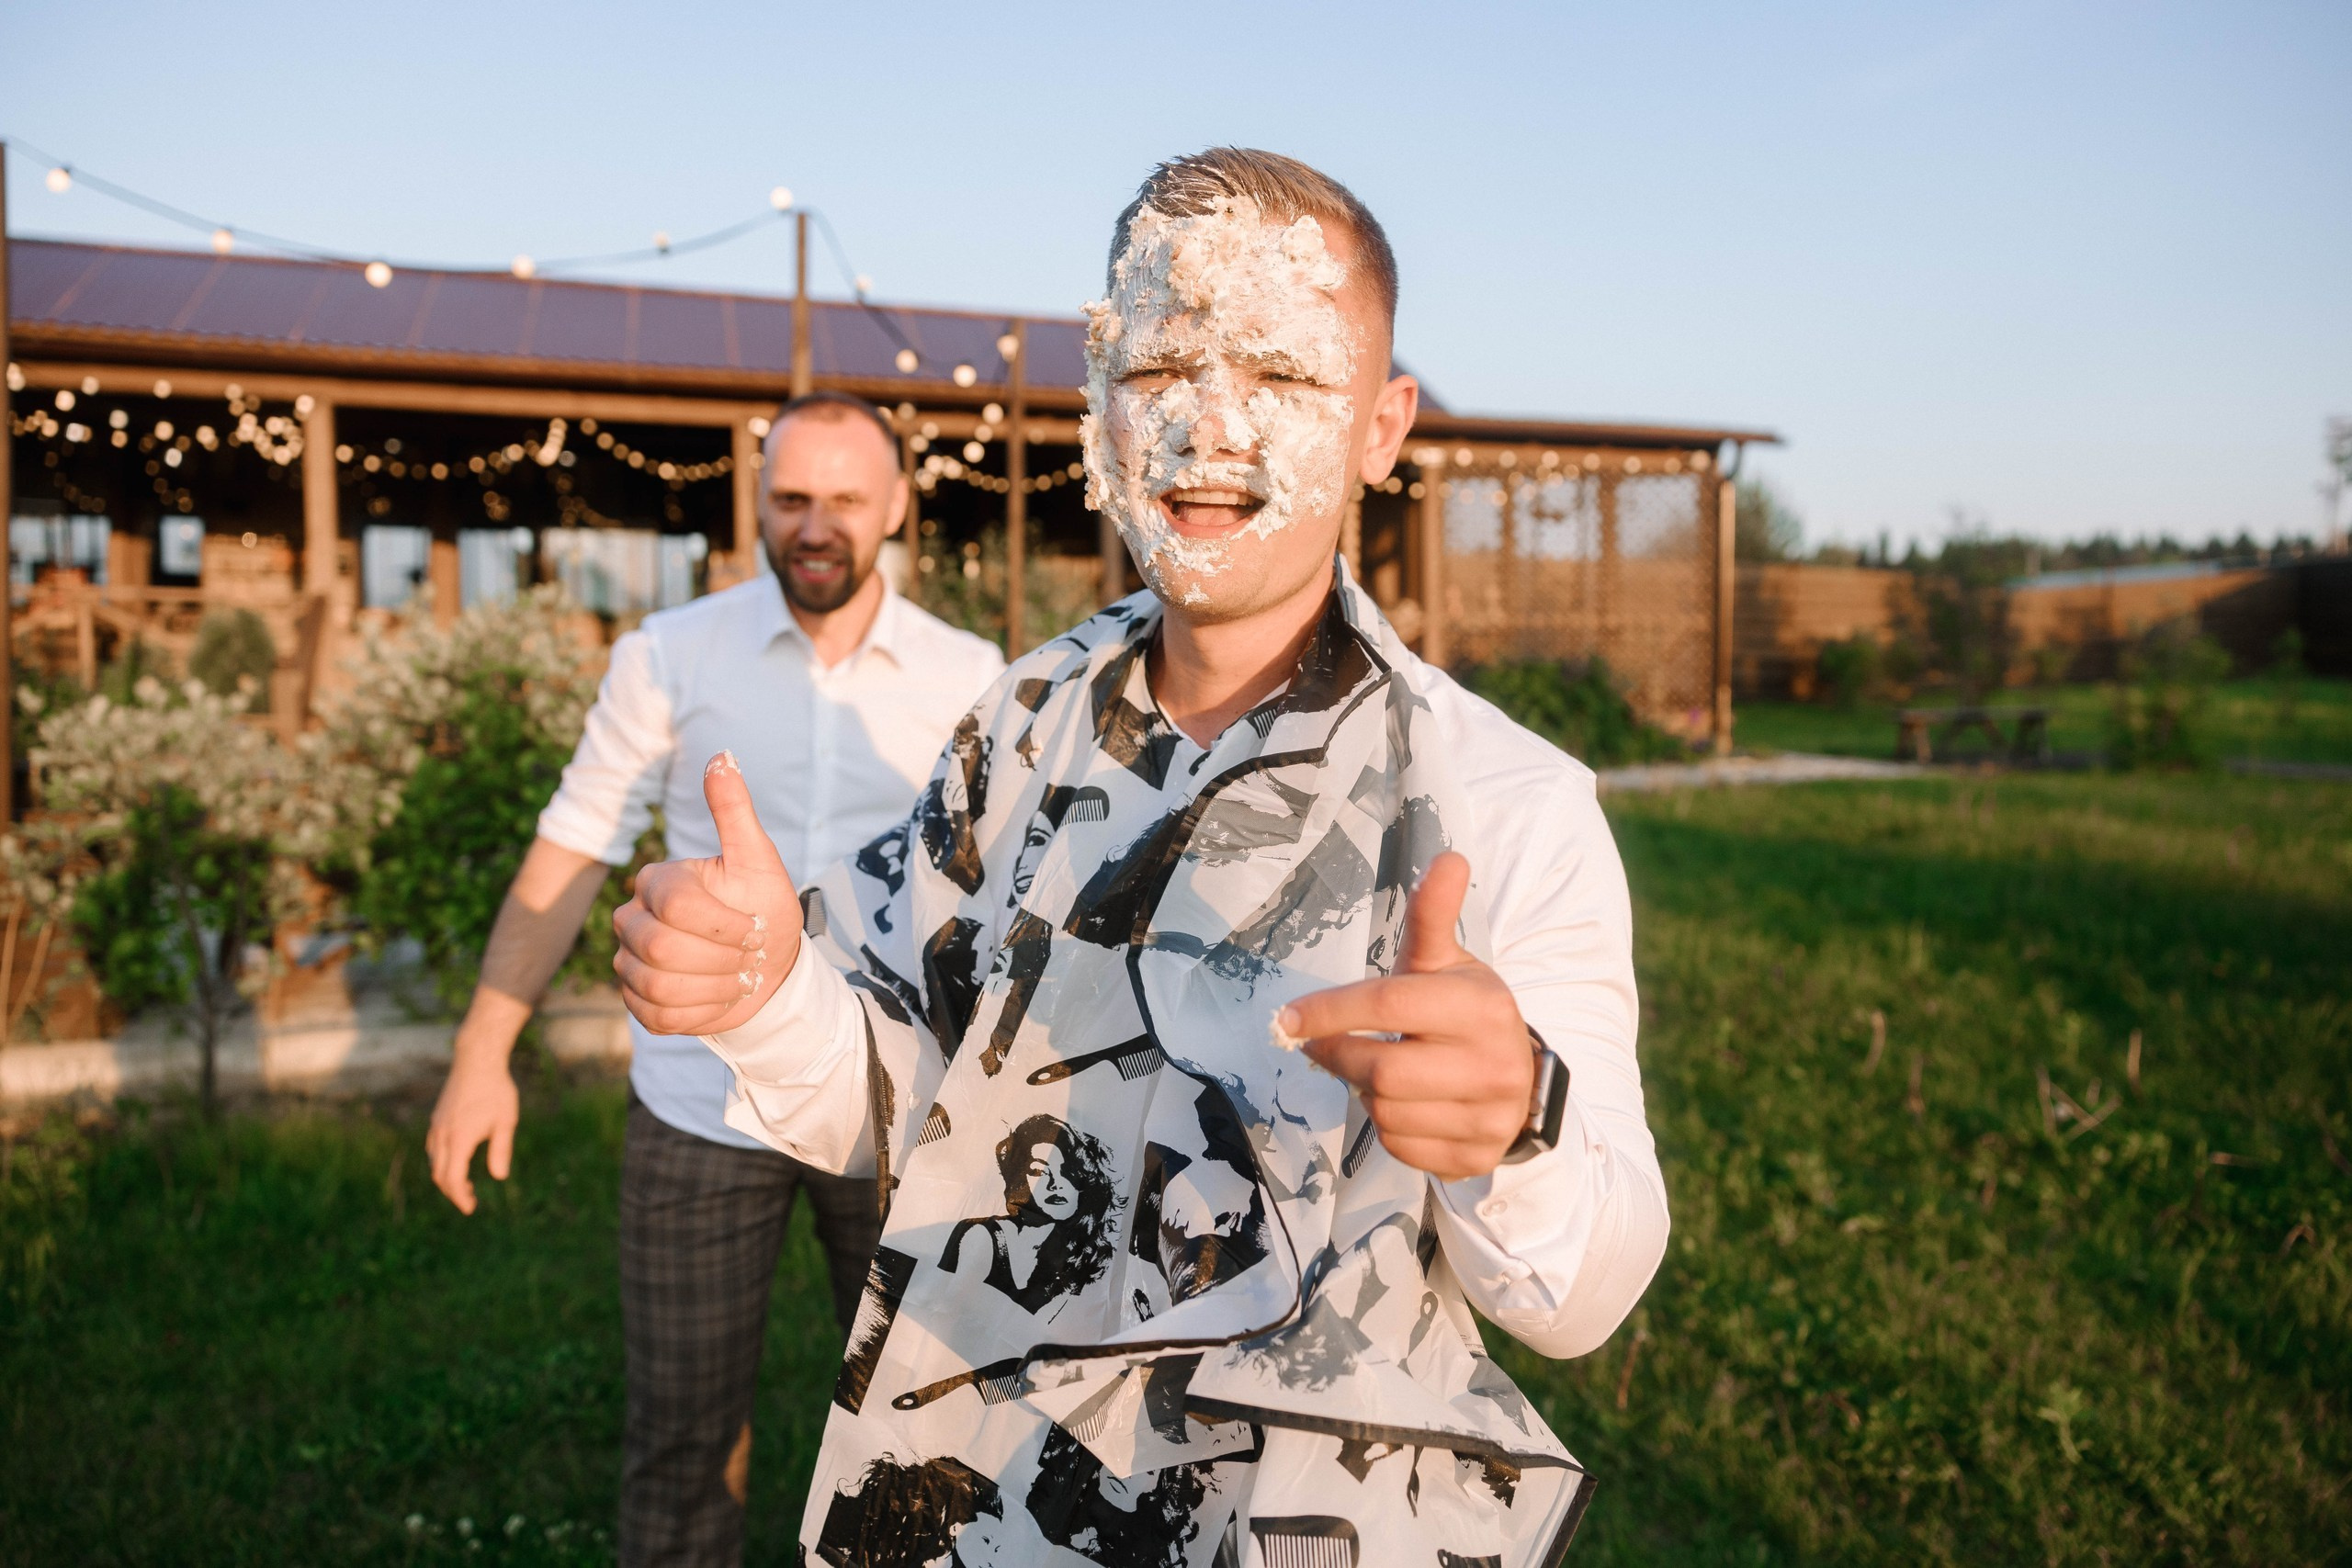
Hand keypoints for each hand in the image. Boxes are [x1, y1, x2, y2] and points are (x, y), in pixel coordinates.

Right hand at [426, 1044, 519, 1214]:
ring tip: (466, 1185)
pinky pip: (434, 1149)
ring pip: (435, 1163)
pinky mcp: (437, 1119)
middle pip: (440, 1175)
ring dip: (447, 1178)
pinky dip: (442, 1163)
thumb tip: (499, 1176)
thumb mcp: (506, 1121)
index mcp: (460, 1139)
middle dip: (452, 1193)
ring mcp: (437, 1127)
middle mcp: (443, 1135)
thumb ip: (501, 1150)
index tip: (470, 1208)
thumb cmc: (496, 1090)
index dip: (460, 1197)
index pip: (454, 1179)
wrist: (477, 1061)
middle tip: (469, 1202)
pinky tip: (457, 1162)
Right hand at [613, 752, 802, 1035]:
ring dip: (713, 987)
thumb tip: (723, 755)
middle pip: (660, 947)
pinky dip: (700, 1013)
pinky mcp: (635, 1002)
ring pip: (657, 984)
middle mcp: (630, 918)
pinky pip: (656, 1016)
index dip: (724, 923)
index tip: (756, 928)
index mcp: (657, 881)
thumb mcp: (758, 860)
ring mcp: (627, 962)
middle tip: (748, 955)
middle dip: (719, 958)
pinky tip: (721, 998)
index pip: (676, 904)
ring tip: (738, 977)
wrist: (767, 969)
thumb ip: (734, 811)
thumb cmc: (762, 908)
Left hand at [1284, 852, 1534, 1180]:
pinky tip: (1402, 1103)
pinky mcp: (1474, 1159)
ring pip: (1385, 1111)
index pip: (1389, 1005)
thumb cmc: (1467, 1014)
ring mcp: (1486, 1118)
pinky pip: (1401, 1147)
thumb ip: (1434, 916)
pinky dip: (1387, 1126)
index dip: (1332, 1010)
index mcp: (1480, 1007)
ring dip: (1365, 1091)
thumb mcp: (1450, 964)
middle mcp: (1491, 1064)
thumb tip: (1448, 858)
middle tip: (1325, 1045)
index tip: (1288, 1019)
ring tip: (1378, 1069)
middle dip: (1341, 1055)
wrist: (1522, 1082)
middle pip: (1380, 1068)